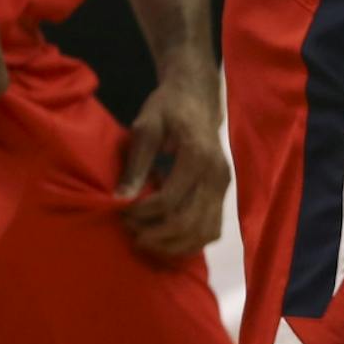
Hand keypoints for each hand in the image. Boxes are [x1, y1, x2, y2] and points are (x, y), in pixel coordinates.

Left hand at [117, 65, 228, 258]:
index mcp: (198, 156)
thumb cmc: (168, 108)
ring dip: (174, 244)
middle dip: (155, 234)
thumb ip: (136, 164)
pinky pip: (212, 229)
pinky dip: (191, 242)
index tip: (120, 210)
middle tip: (131, 231)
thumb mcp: (146, 127)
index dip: (140, 213)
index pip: (168, 200)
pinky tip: (169, 240)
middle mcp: (216, 175)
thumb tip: (121, 199)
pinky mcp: (224, 193)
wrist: (197, 99)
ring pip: (204, 232)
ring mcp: (224, 186)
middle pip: (188, 222)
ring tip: (147, 240)